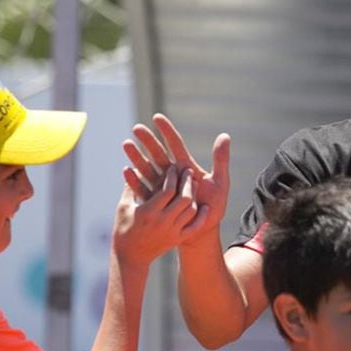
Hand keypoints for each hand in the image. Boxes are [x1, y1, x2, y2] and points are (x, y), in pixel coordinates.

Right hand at [112, 168, 203, 264]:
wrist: (130, 257)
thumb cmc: (123, 229)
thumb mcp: (124, 207)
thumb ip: (131, 188)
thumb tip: (135, 168)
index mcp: (149, 212)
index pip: (168, 190)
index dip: (173, 176)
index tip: (174, 167)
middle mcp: (163, 222)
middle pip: (183, 198)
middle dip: (187, 182)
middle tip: (189, 171)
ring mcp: (172, 232)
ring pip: (191, 211)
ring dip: (194, 196)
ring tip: (194, 185)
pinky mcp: (177, 240)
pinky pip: (194, 227)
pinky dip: (200, 217)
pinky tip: (204, 207)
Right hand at [121, 113, 230, 245]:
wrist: (203, 233)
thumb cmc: (213, 207)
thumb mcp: (220, 183)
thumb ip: (221, 160)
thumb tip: (225, 135)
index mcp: (187, 168)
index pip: (176, 145)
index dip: (167, 131)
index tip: (156, 117)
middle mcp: (173, 176)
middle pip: (159, 155)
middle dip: (148, 141)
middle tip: (136, 128)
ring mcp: (163, 188)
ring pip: (148, 169)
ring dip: (137, 157)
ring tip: (126, 144)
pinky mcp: (156, 203)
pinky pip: (143, 190)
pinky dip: (135, 181)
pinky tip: (126, 171)